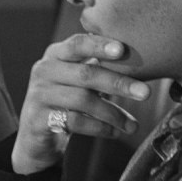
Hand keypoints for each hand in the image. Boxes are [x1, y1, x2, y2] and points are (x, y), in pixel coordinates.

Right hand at [12, 34, 150, 174]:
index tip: (122, 49)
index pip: (78, 44)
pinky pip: (75, 122)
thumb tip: (140, 66)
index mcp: (56, 55)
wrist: (36, 136)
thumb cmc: (65, 101)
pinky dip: (100, 128)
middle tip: (145, 93)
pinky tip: (115, 132)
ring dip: (113, 113)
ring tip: (132, 125)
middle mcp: (44, 71)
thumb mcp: (77, 81)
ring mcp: (39, 95)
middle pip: (85, 74)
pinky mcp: (38, 119)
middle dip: (118, 83)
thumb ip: (98, 69)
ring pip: (83, 100)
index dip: (100, 45)